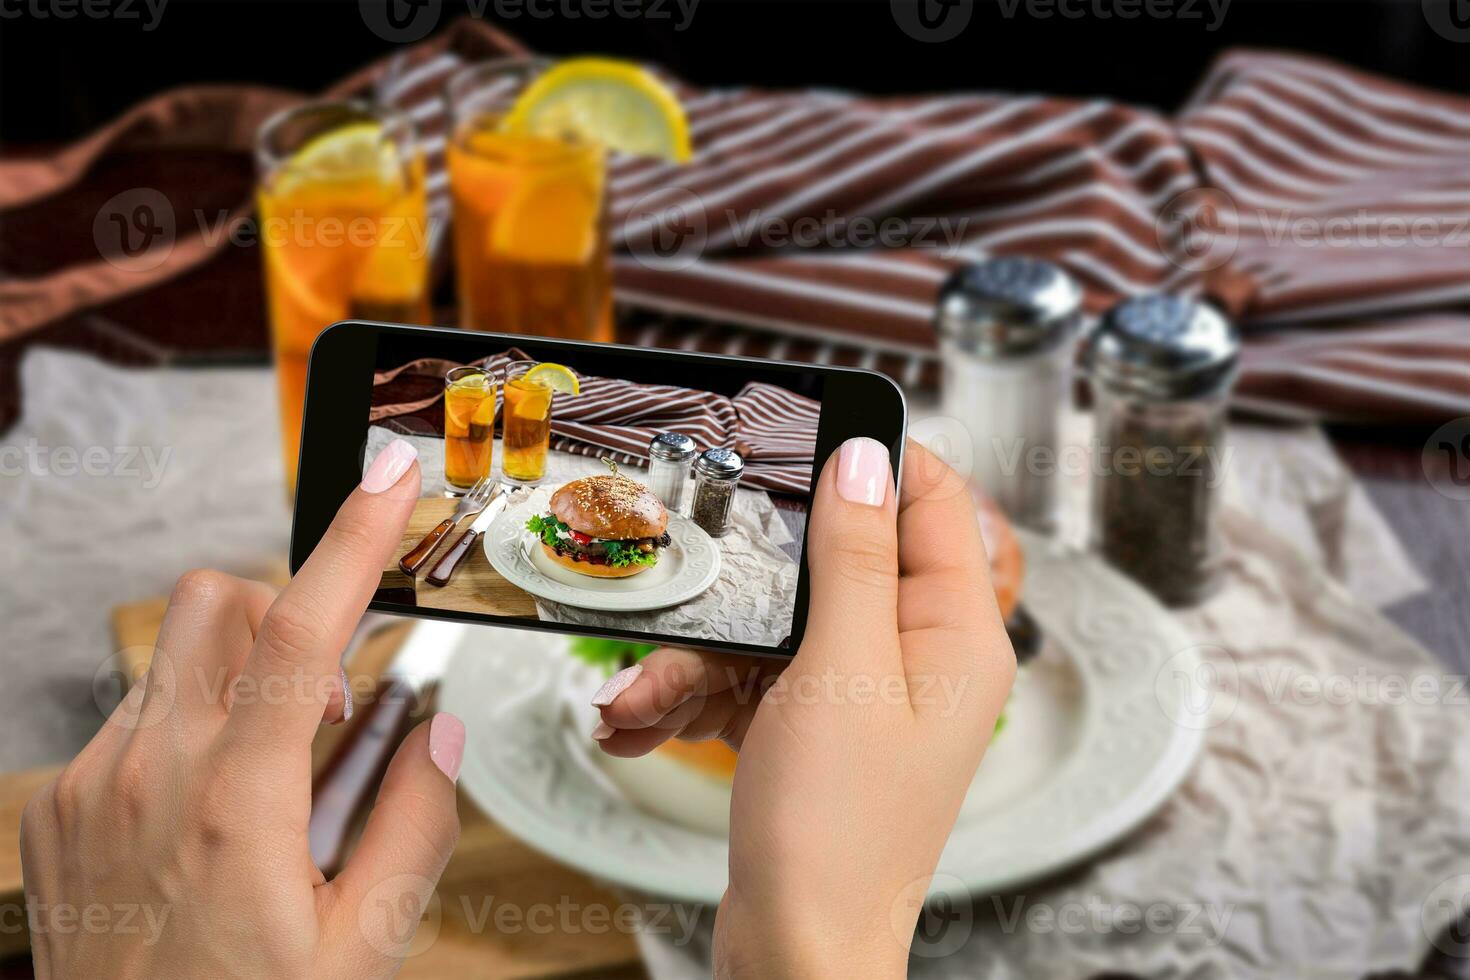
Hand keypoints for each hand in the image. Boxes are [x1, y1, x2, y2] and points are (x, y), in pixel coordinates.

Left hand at [20, 439, 464, 978]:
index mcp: (236, 803)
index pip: (305, 631)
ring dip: (237, 680)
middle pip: (214, 603)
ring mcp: (88, 786)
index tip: (390, 480)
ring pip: (171, 657)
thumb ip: (414, 826)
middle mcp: (147, 774)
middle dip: (280, 615)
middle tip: (322, 706)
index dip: (355, 539)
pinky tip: (205, 817)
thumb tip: (437, 731)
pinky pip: (130, 718)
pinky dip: (186, 732)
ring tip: (265, 780)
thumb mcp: (363, 949)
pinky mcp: (54, 807)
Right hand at [590, 438, 1015, 976]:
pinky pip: (749, 681)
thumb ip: (857, 557)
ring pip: (773, 628)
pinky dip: (691, 697)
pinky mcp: (812, 728)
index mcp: (954, 632)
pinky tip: (637, 723)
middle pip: (829, 565)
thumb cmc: (837, 832)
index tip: (797, 433)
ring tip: (634, 696)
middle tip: (686, 578)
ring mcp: (861, 694)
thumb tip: (869, 456)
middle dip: (744, 583)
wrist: (795, 952)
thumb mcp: (844, 671)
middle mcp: (914, 655)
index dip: (869, 460)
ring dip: (695, 658)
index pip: (930, 503)